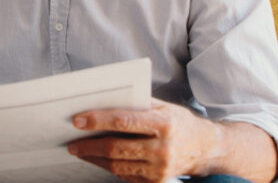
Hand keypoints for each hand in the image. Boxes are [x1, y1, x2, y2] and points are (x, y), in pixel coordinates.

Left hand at [67, 98, 218, 181]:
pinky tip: (99, 160)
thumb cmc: (180, 123)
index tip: (78, 120)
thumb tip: (102, 102)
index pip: (124, 121)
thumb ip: (137, 104)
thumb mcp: (164, 107)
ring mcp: (160, 169)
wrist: (205, 149)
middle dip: (89, 145)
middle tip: (72, 143)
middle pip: (116, 148)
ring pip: (118, 166)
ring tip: (80, 151)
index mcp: (164, 124)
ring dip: (95, 159)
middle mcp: (163, 148)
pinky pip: (126, 176)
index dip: (98, 121)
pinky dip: (110, 168)